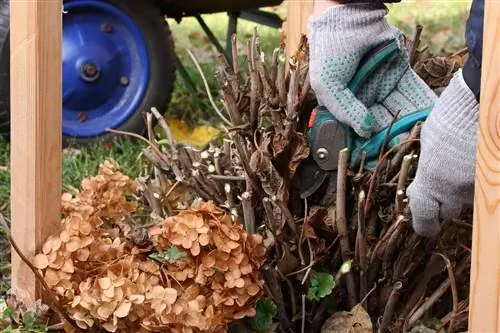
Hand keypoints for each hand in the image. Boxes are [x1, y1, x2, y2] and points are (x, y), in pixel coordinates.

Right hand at [307, 3, 435, 140]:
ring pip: (397, 109)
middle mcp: (363, 97)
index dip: (366, 143)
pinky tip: (427, 120)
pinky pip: (412, 91)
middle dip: (390, 136)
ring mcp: (382, 85)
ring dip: (407, 124)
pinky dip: (420, 105)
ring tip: (415, 138)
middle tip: (400, 149)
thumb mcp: (328, 86)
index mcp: (344, 103)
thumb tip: (365, 133)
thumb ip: (345, 111)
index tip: (375, 158)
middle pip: (379, 122)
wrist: (349, 18)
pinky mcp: (400, 73)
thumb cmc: (331, 52)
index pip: (356, 128)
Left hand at [407, 70, 478, 236]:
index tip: (426, 227)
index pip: (423, 217)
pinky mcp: (495, 180)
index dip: (424, 225)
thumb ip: (427, 169)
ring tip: (465, 161)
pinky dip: (480, 178)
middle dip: (445, 203)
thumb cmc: (451, 117)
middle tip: (446, 185)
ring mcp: (479, 186)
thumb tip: (426, 182)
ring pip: (470, 198)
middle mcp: (456, 190)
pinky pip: (485, 188)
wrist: (483, 100)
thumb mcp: (429, 143)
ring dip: (465, 187)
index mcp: (431, 181)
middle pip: (449, 211)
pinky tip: (476, 159)